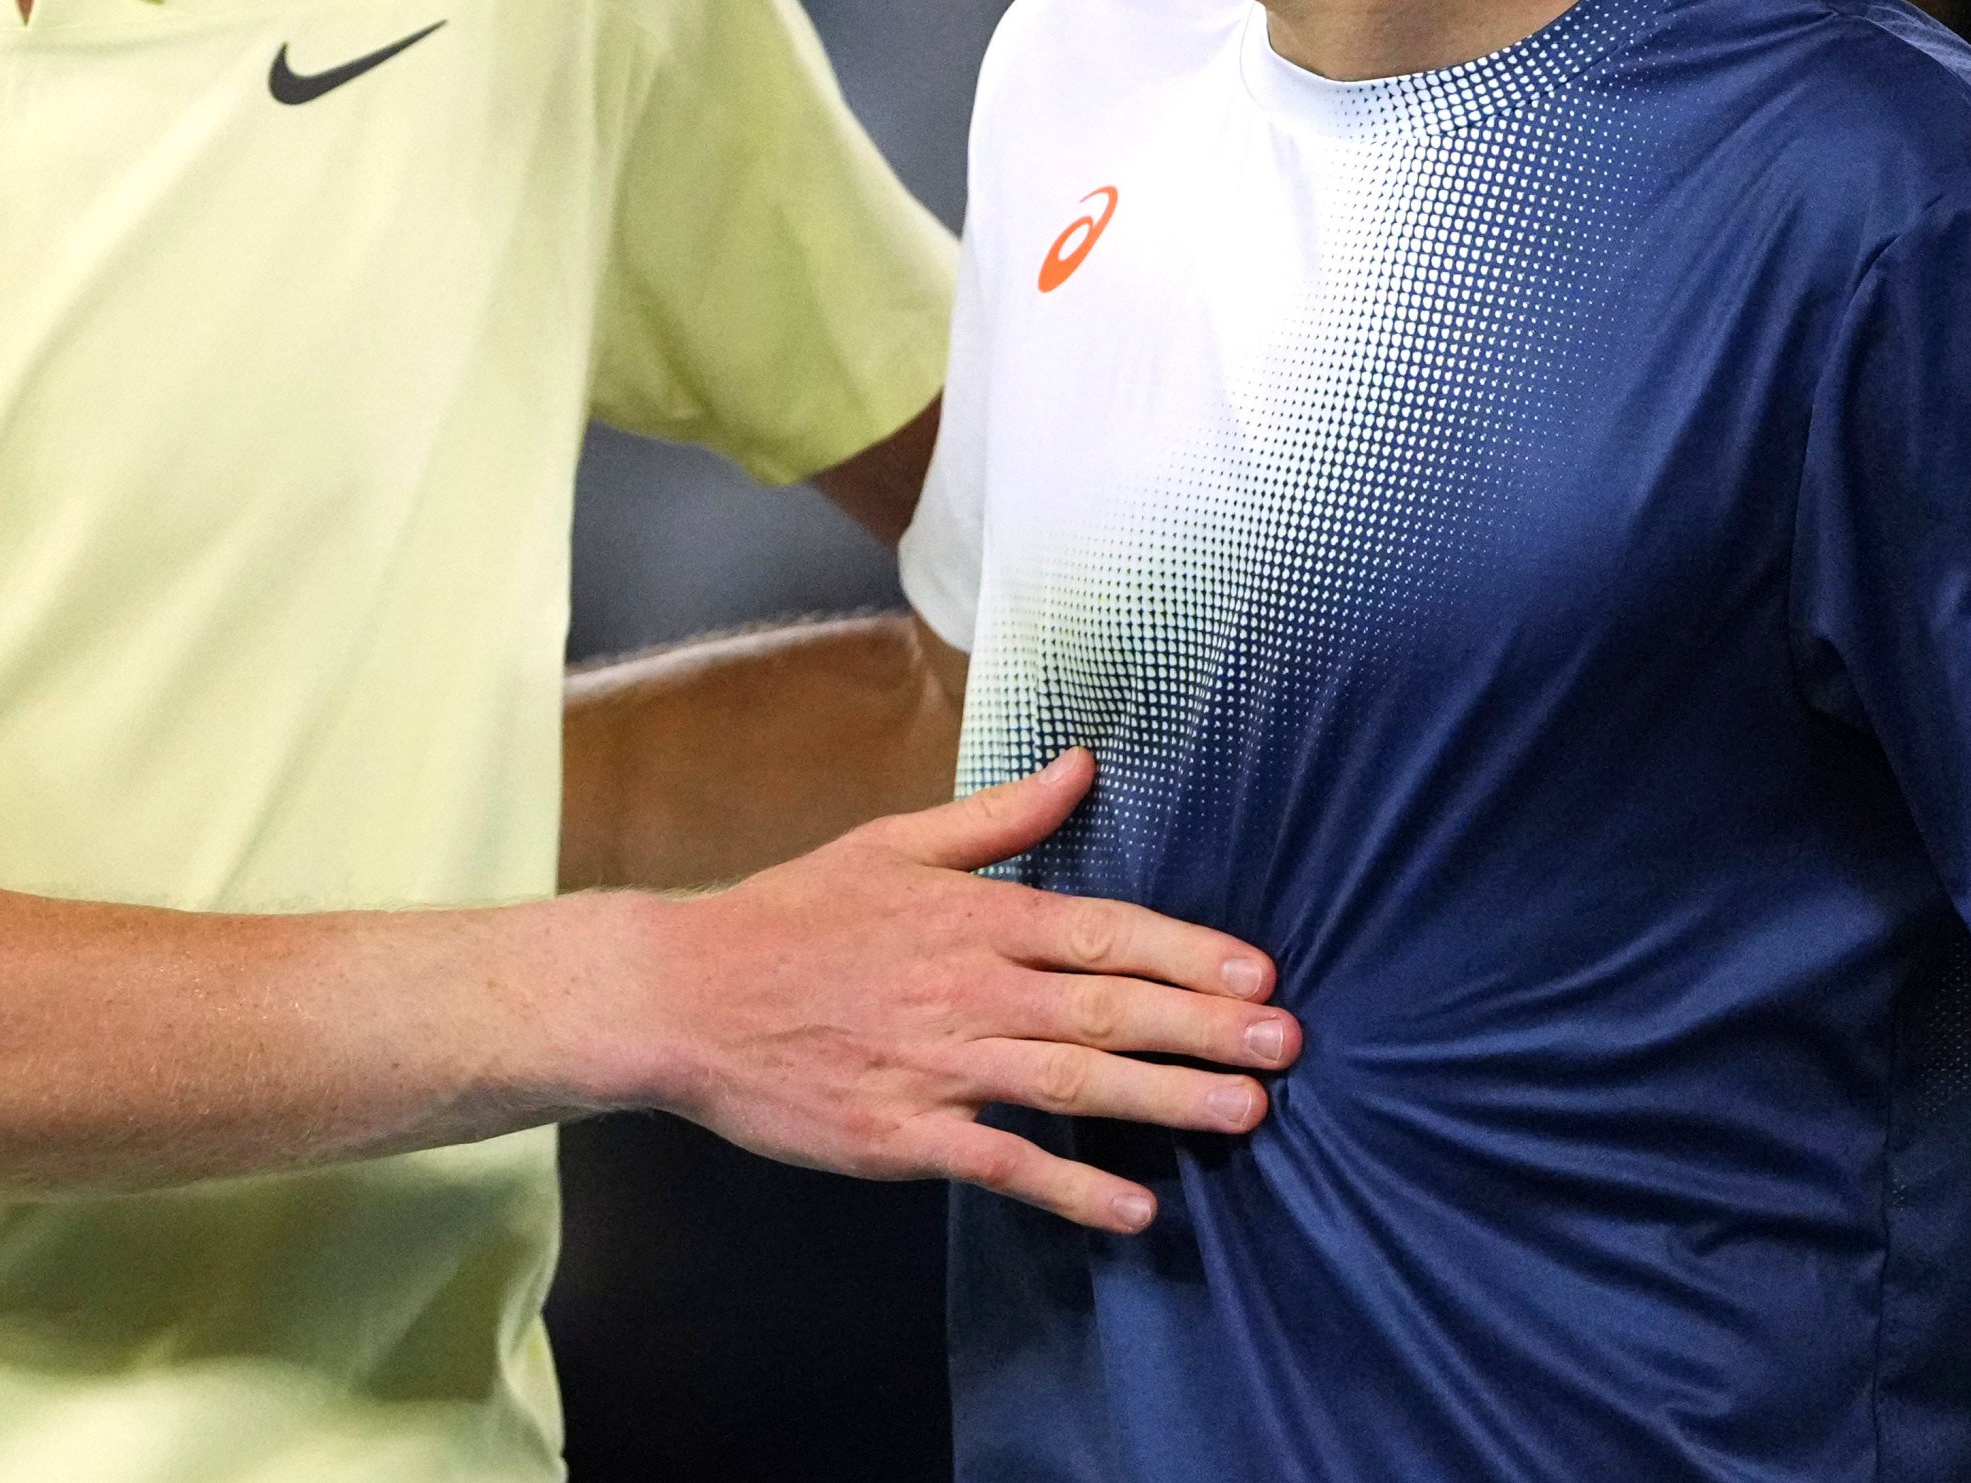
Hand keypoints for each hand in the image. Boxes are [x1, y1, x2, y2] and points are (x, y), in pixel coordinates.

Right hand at [615, 748, 1296, 1231]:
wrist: (683, 995)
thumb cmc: (791, 915)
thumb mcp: (894, 843)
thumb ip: (999, 816)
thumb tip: (1083, 764)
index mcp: (970, 916)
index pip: (1101, 932)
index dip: (1187, 953)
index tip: (1260, 974)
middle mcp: (966, 989)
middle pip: (1105, 1008)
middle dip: (1204, 1028)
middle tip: (1287, 1046)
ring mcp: (935, 1066)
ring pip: (1069, 1082)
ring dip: (1164, 1100)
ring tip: (1244, 1114)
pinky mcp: (900, 1135)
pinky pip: (1001, 1163)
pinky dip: (1070, 1187)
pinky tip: (1134, 1207)